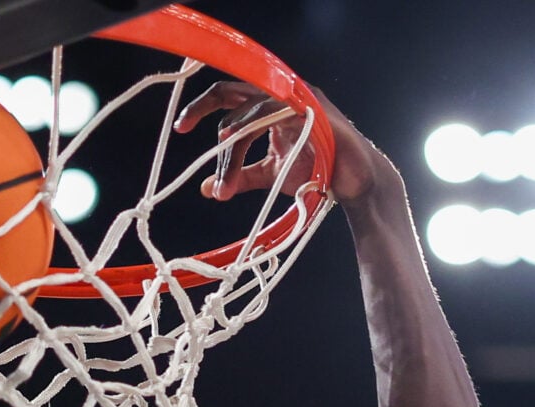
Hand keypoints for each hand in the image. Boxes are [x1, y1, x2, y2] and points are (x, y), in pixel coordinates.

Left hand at [174, 80, 391, 205]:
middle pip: (233, 89)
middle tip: (182, 125)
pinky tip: (235, 141)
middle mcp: (281, 95)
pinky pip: (274, 111)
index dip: (202, 106)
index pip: (230, 96)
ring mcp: (297, 100)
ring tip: (224, 179)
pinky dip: (252, 125)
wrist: (354, 183)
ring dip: (231, 143)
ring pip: (250, 109)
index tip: (180, 127)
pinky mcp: (310, 110)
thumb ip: (241, 176)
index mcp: (269, 105)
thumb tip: (208, 189)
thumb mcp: (270, 174)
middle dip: (203, 105)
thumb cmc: (317, 171)